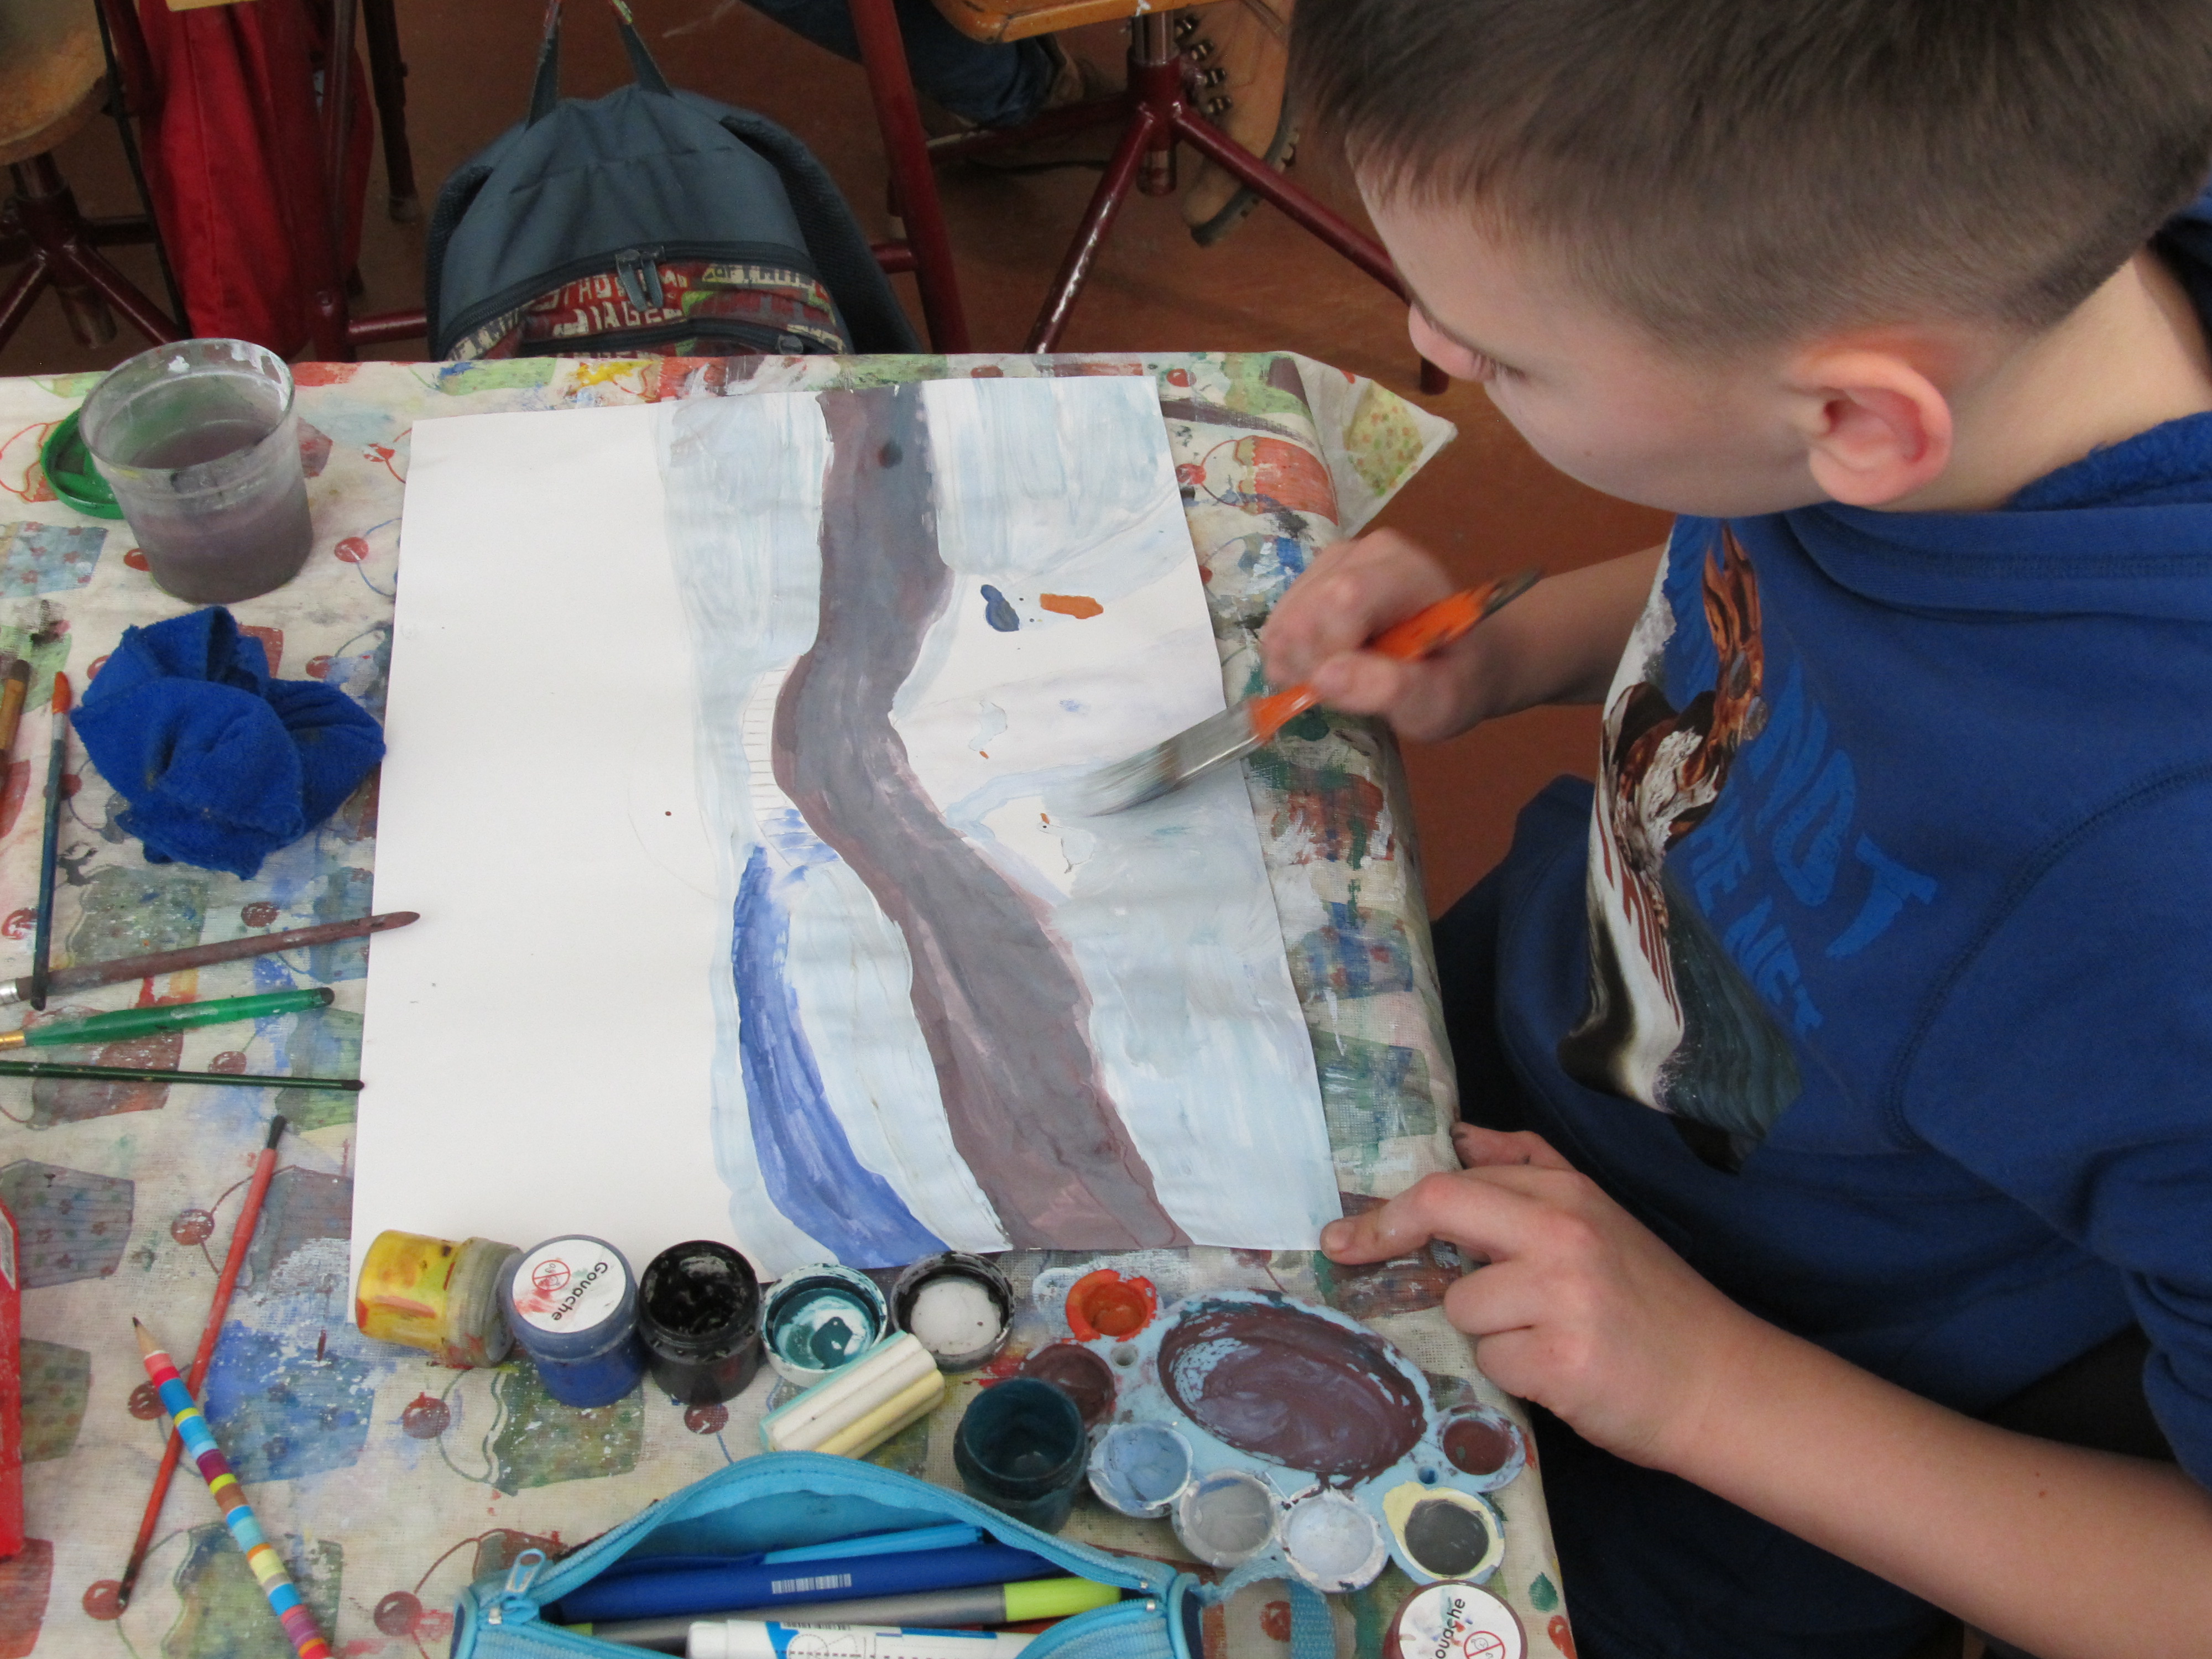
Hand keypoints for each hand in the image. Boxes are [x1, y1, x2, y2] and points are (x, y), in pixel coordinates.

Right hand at [1259, 530, 1503, 740]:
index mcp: (1404, 570)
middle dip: (1312, 666)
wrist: (1458, 660)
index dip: (1332, 652)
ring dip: (1298, 666)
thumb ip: (1392, 689)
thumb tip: (1324, 678)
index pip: (1343, 598)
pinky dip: (1290, 659)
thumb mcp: (1440, 700)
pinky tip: (1324, 666)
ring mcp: (1330, 563)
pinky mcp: (1307, 581)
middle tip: (1347, 689)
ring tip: (1340, 678)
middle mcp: (1362, 553)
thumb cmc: (1454, 680)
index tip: (1351, 687)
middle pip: (1303, 613)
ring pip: (1281, 622)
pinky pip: (1274, 627)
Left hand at [1320, 1123, 1770, 1469]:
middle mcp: (1562, 1234)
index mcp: (1567, 1195)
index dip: (1391, 1207)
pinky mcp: (1561, 1360)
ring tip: (1541, 1337)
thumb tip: (1461, 1137)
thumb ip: (1529, 1167)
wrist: (1718, 1382)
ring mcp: (1561, 1295)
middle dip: (1384, 1235)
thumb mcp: (1598, 1216)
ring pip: (1461, 1306)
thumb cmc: (1649, 1302)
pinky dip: (1514, 1373)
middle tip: (1347, 1254)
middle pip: (1440, 1210)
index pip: (1456, 1180)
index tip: (1346, 1231)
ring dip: (1486, 1329)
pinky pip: (1491, 1362)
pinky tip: (1558, 1372)